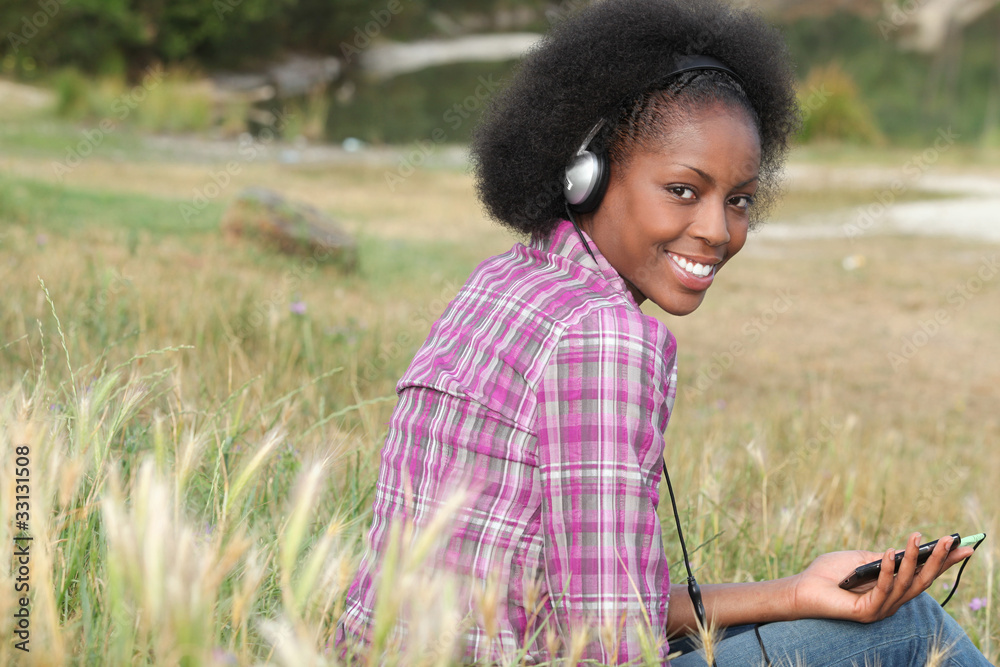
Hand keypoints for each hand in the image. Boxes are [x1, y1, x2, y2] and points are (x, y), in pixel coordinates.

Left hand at [790, 533, 973, 622]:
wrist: (803, 587)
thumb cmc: (829, 572)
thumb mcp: (861, 559)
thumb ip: (884, 558)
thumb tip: (907, 550)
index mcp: (893, 589)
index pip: (923, 575)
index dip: (943, 562)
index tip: (962, 545)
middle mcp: (892, 601)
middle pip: (922, 582)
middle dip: (938, 561)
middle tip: (950, 540)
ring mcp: (881, 608)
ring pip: (906, 585)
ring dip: (913, 559)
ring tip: (916, 538)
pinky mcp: (868, 611)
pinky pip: (883, 589)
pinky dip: (888, 569)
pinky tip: (889, 552)